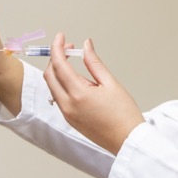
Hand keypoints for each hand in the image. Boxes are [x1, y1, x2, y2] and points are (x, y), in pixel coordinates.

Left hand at [43, 33, 143, 154]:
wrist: (127, 141)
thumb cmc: (124, 114)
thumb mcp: (110, 83)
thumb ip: (94, 62)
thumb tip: (86, 46)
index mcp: (78, 94)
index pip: (59, 64)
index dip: (57, 47)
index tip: (61, 36)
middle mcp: (68, 105)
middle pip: (50, 75)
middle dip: (55, 58)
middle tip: (69, 48)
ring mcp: (67, 114)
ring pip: (52, 87)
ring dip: (58, 71)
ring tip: (74, 61)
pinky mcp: (69, 120)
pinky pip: (58, 97)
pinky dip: (62, 84)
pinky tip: (76, 79)